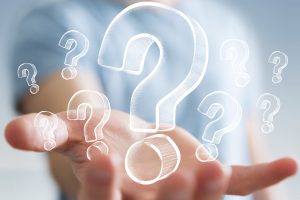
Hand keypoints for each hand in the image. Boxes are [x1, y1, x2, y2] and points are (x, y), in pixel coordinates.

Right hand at [5, 110, 297, 199]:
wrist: (129, 145)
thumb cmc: (96, 138)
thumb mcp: (68, 132)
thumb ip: (46, 134)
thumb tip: (12, 131)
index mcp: (110, 194)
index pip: (102, 199)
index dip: (102, 186)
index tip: (100, 159)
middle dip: (171, 196)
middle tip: (186, 176)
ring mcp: (181, 193)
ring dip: (210, 189)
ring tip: (216, 171)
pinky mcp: (207, 180)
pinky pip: (238, 184)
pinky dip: (260, 176)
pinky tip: (285, 165)